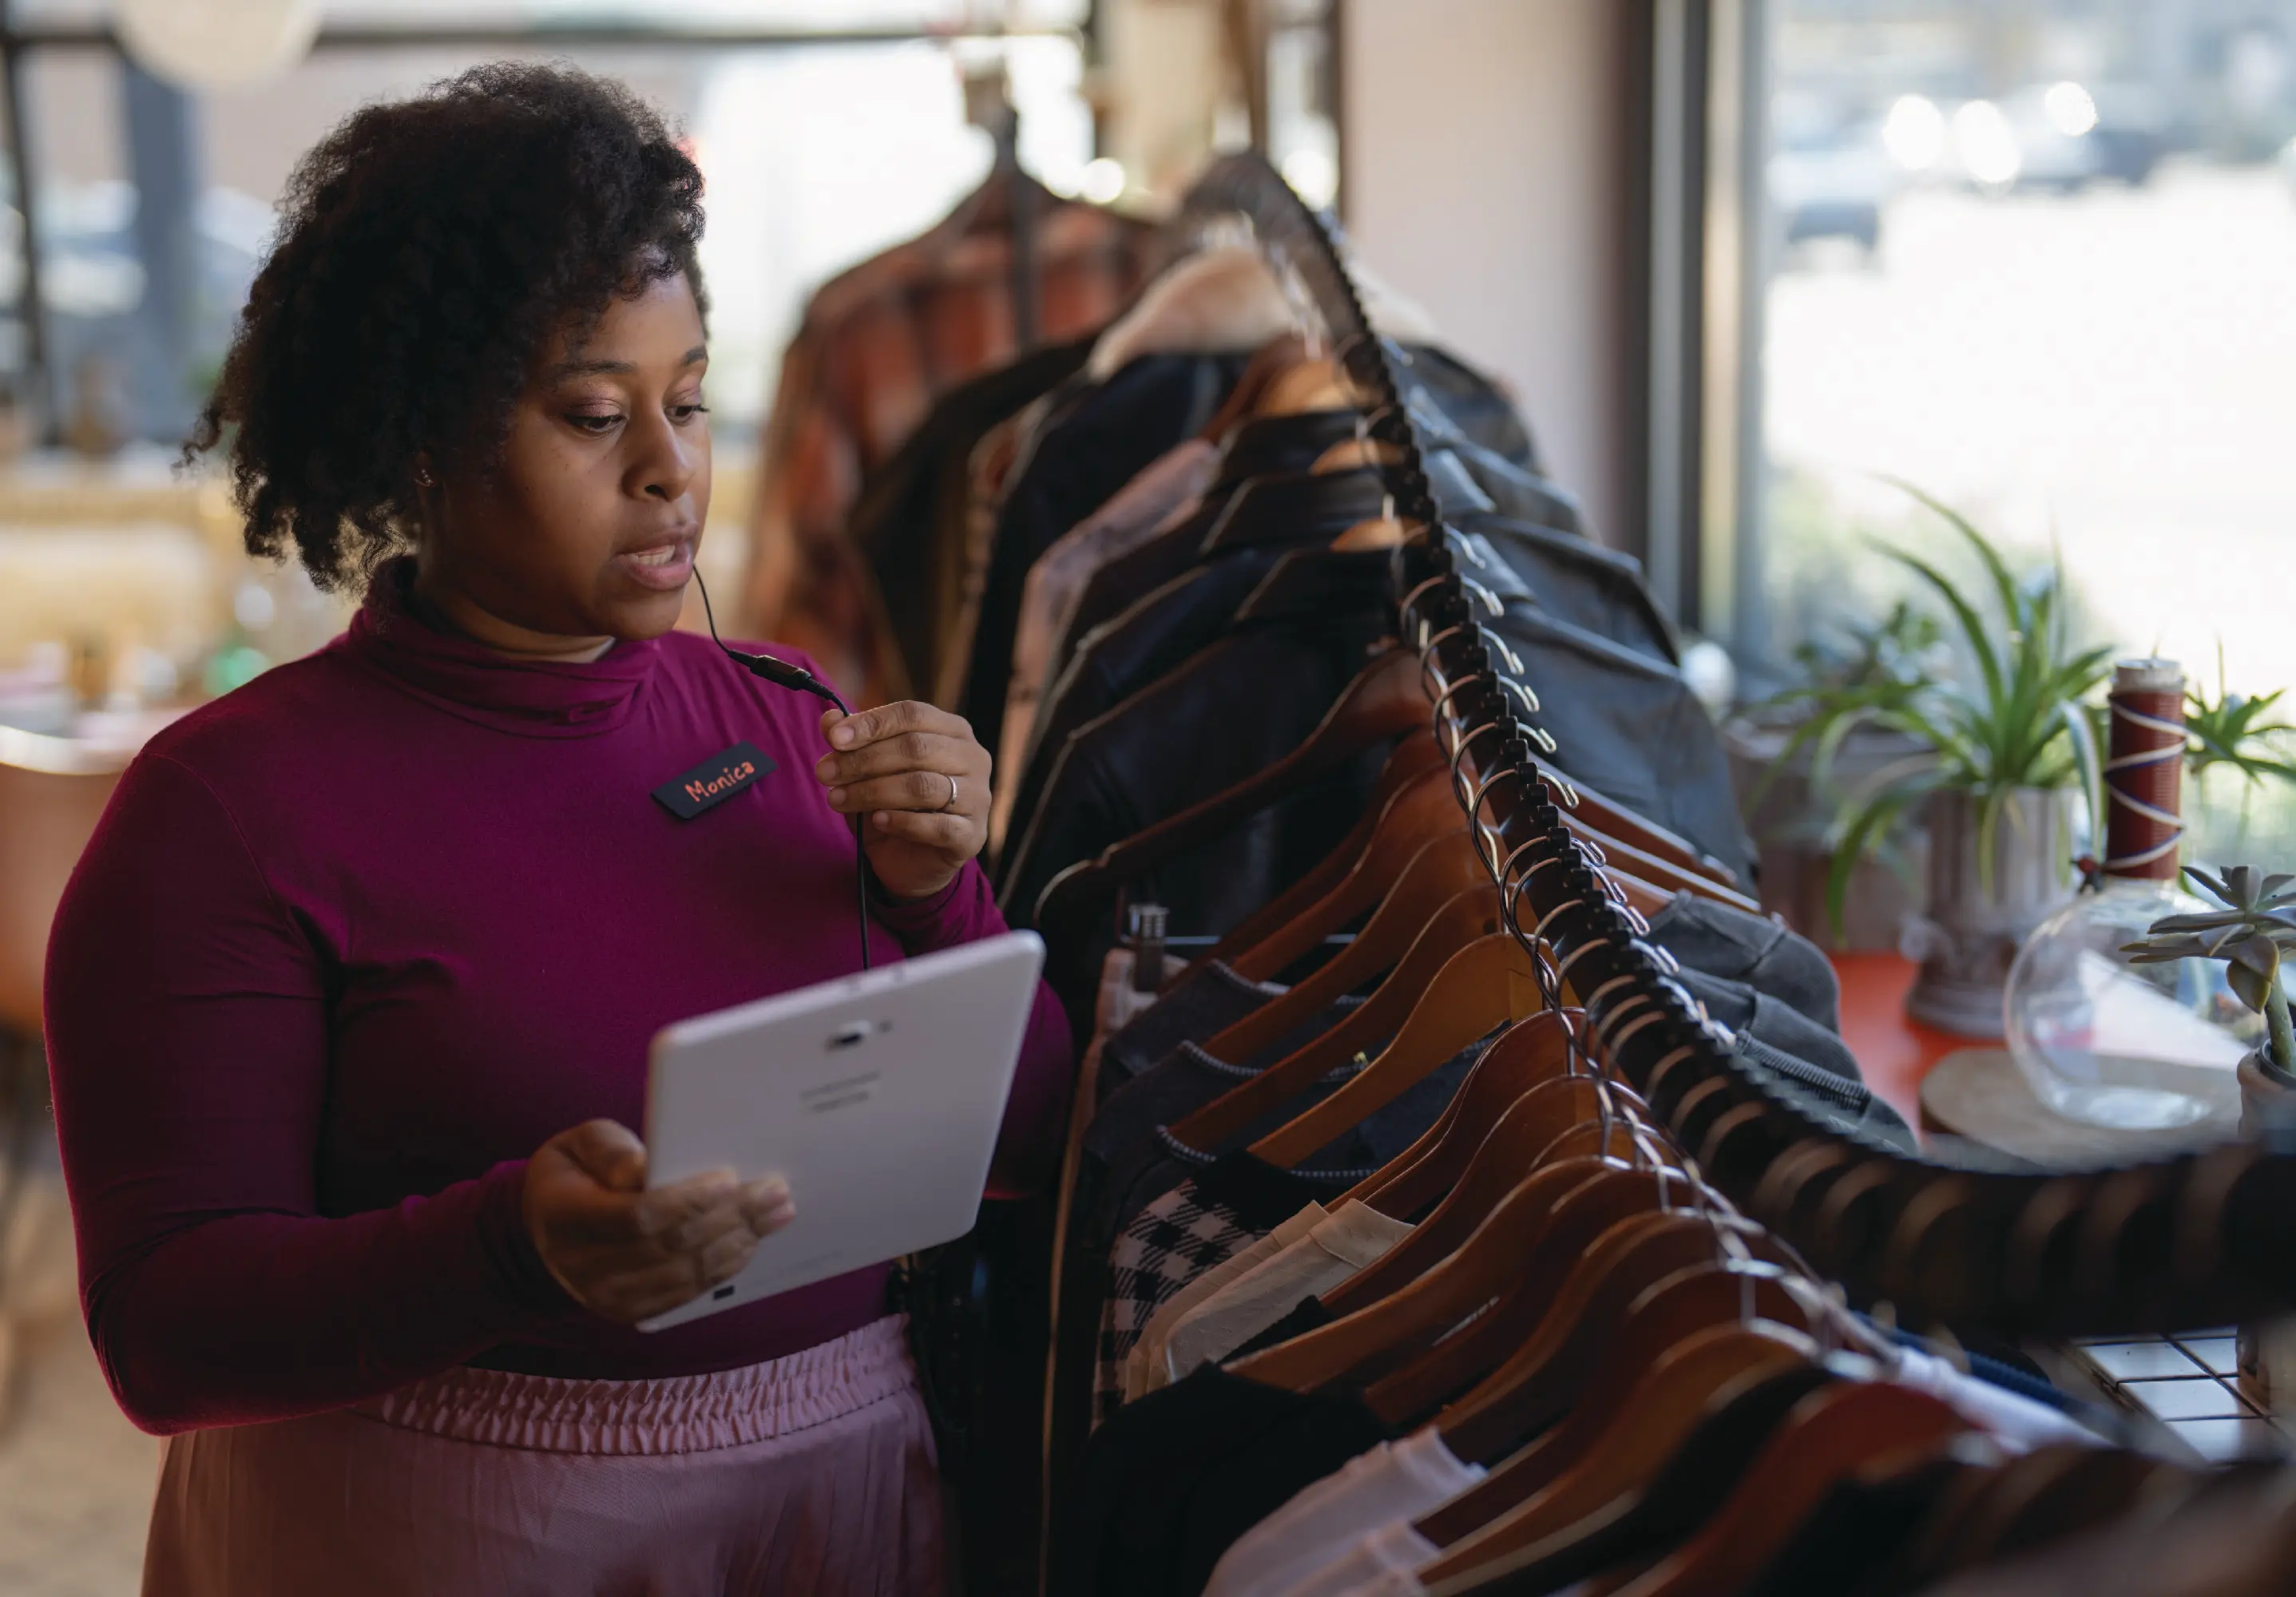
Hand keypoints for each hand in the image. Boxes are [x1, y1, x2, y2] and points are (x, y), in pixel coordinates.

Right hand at [522, 1119, 793, 1323]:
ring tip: (776, 1213)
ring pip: (686, 1274)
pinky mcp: (630, 1312)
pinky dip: (724, 1267)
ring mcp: (607, 1298)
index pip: (636, 1217)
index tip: (729, 1178)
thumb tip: (648, 1168)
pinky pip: (686, 1293)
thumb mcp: (579, 1144)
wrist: (545, 1233)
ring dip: (738, 1243)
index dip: (686, 1201)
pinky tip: (750, 1241)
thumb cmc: (574, 1173)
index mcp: (566, 1217)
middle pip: (671, 1246)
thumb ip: (611, 1151)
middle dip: (730, 1217)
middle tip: (775, 1191)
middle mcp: (583, 1267)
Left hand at [814, 701, 990, 901]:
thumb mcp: (864, 772)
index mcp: (952, 730)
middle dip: (864, 760)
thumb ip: (849, 743)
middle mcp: (973, 757)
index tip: (834, 739)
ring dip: (873, 791)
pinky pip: (936, 825)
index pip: (912, 714)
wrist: (912, 862)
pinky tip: (877, 821)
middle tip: (825, 773)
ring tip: (838, 799)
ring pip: (922, 785)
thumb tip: (829, 719)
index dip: (872, 723)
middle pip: (916, 748)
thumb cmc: (892, 805)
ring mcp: (978, 797)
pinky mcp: (972, 834)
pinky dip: (901, 822)